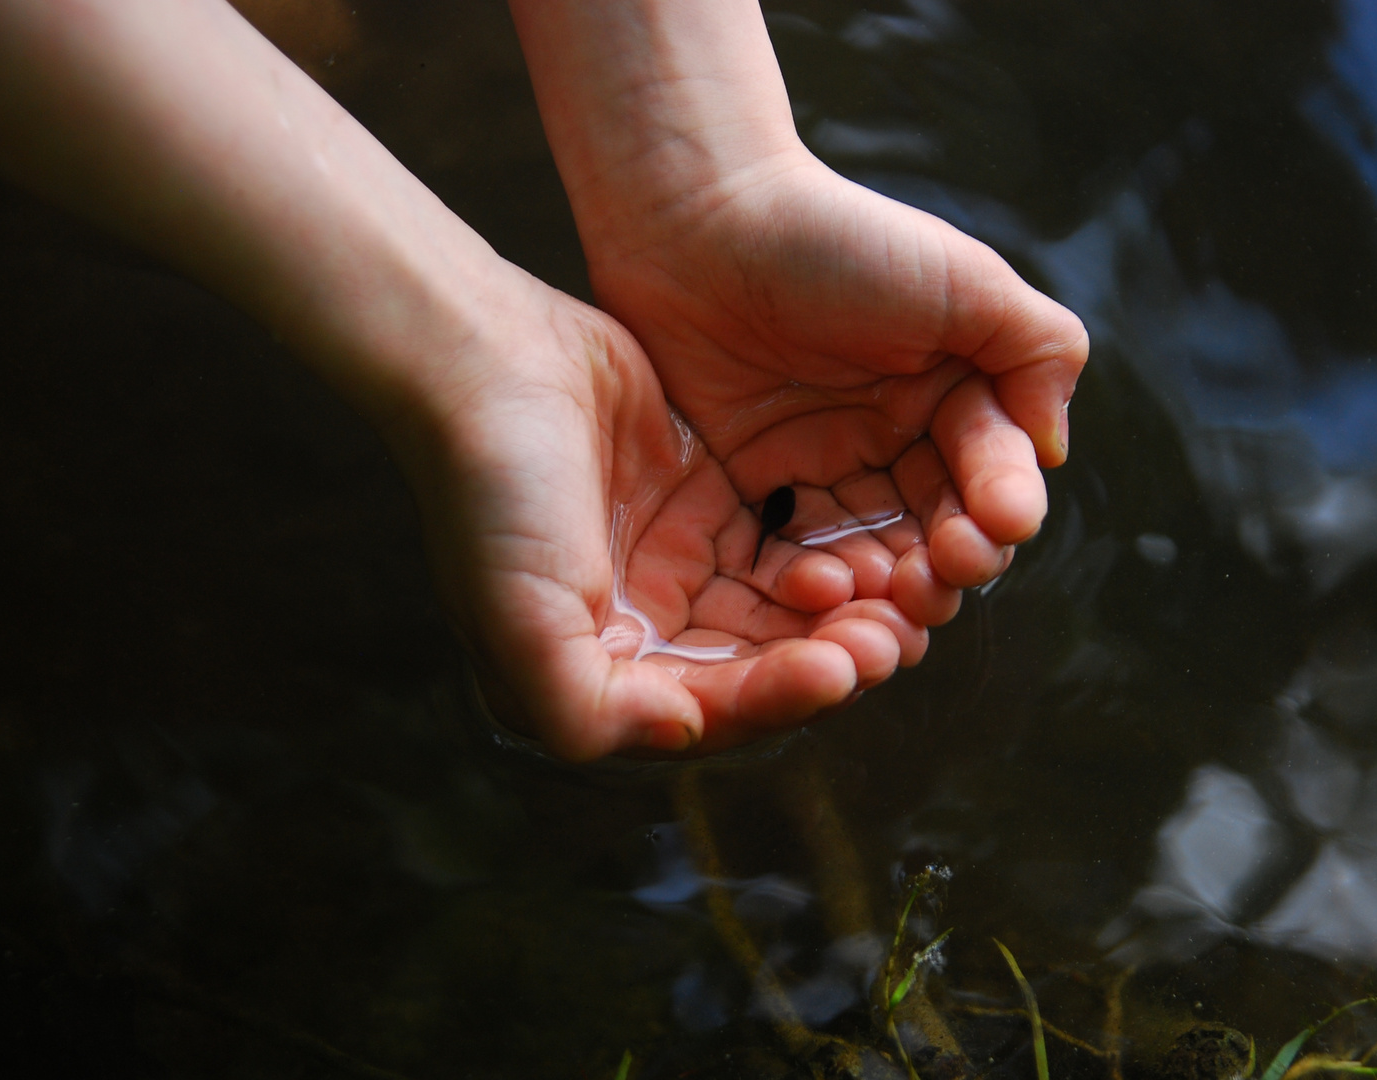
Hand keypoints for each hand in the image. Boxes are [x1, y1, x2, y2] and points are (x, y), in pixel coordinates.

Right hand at [397, 260, 926, 759]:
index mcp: (599, 674)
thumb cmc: (490, 489)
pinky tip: (858, 549)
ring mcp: (676, 564)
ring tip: (893, 601)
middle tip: (889, 641)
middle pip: (756, 667)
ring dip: (833, 616)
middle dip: (823, 661)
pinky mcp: (704, 504)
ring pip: (776, 611)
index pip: (710, 711)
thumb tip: (683, 740)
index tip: (839, 671)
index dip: (778, 699)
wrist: (483, 355)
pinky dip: (817, 556)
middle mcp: (643, 632)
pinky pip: (776, 547)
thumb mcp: (522, 618)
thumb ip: (590, 708)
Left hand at [579, 149, 1088, 627]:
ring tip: (892, 603)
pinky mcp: (755, 490)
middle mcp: (895, 438)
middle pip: (939, 531)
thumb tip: (1052, 452)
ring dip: (892, 590)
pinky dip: (816, 584)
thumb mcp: (964, 280)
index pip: (992, 475)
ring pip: (874, 556)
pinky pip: (795, 556)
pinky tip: (821, 591)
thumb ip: (1037, 352)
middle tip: (945, 579)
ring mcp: (823, 468)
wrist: (696, 220)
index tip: (995, 526)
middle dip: (953, 564)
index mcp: (952, 393)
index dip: (1000, 507)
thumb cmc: (836, 239)